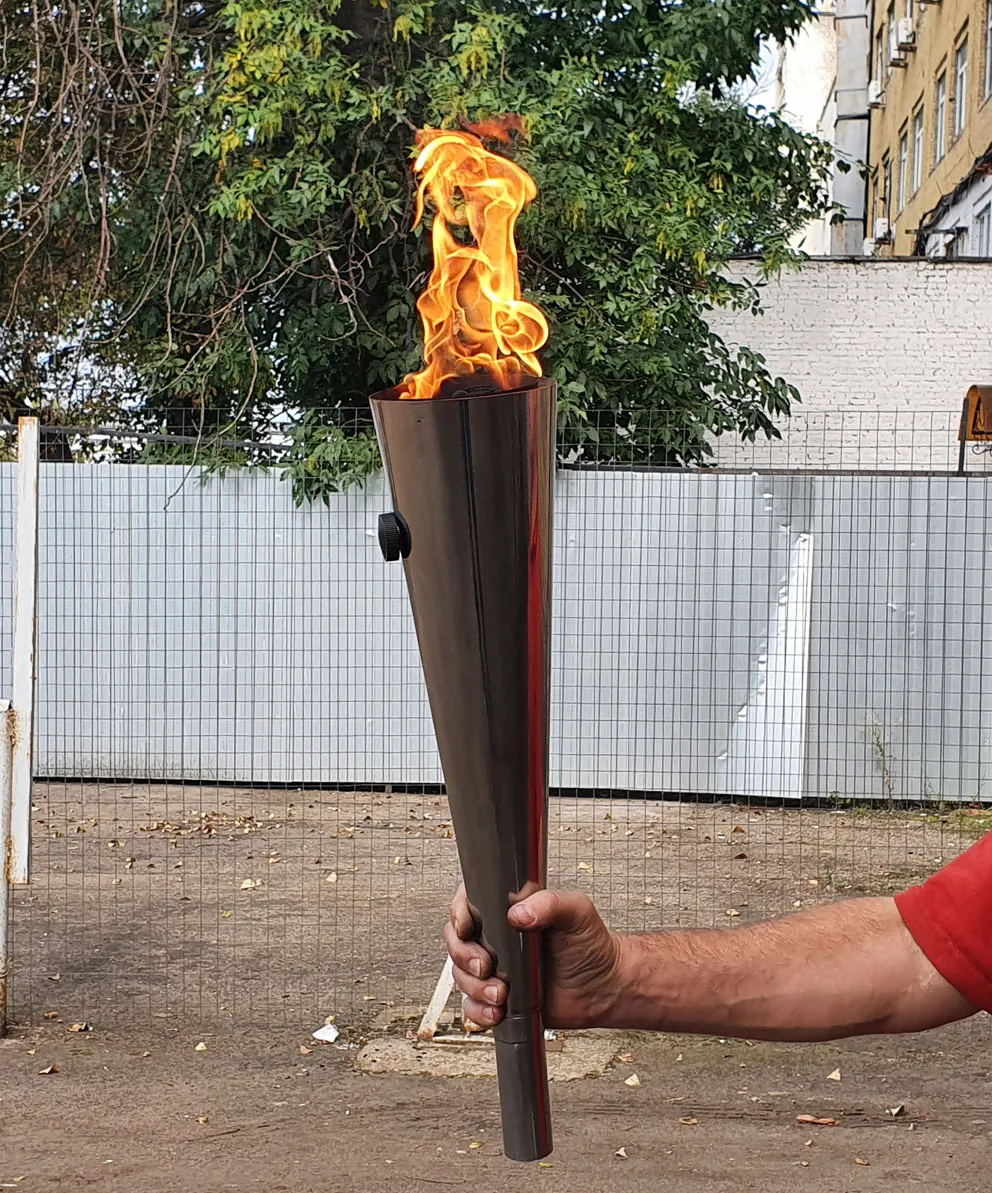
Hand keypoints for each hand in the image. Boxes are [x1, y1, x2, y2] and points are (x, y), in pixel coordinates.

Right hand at [444, 885, 623, 1029]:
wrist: (603, 988)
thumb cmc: (591, 945)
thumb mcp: (576, 911)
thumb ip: (548, 903)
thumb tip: (518, 913)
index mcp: (508, 910)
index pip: (469, 904)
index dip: (459, 915)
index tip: (466, 928)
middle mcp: (496, 939)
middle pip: (457, 942)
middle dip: (465, 957)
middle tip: (487, 967)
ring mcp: (496, 969)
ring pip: (461, 976)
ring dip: (475, 988)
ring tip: (502, 994)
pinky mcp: (498, 998)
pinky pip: (471, 1007)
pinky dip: (479, 1012)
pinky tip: (499, 1012)